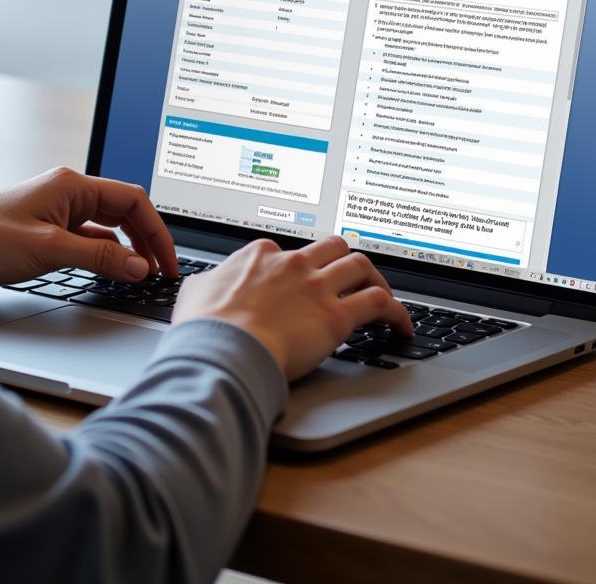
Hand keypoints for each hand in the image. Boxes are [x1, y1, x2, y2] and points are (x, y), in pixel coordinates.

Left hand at [0, 168, 176, 288]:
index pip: (132, 200)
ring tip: (140, 275)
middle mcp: (70, 193)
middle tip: (160, 271)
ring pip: (109, 227)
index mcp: (73, 185)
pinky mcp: (49, 229)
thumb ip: (98, 258)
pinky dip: (106, 254)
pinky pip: (90, 238)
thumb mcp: (47, 250)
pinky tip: (112, 271)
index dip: (156, 231)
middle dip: (147, 240)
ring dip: (128, 249)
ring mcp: (60, 211)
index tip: (167, 260)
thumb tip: (139, 267)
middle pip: (125, 211)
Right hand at [173, 235, 411, 380]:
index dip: (300, 267)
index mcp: (261, 256)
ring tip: (383, 296)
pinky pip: (379, 303)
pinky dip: (396, 311)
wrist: (221, 349)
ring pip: (361, 265)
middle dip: (345, 260)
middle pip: (333, 247)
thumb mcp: (194, 292)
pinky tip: (400, 325)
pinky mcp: (336, 316)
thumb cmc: (206, 327)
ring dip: (376, 279)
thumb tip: (204, 285)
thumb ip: (206, 283)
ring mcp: (316, 287)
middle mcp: (293, 264)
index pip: (289, 252)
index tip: (303, 281)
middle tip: (352, 277)